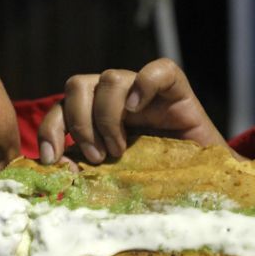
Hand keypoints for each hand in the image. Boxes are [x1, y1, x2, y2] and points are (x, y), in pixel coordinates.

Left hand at [38, 58, 244, 163]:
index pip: (61, 108)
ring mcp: (144, 92)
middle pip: (77, 85)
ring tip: (120, 149)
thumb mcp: (112, 176)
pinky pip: (157, 70)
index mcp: (96, 117)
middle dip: (79, 123)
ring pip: (109, 78)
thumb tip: (56, 166)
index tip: (51, 159)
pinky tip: (139, 109)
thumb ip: (84, 168)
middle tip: (97, 156)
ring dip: (107, 116)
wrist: (203, 185)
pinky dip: (144, 84)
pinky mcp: (176, 89)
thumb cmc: (156, 182)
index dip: (50, 129)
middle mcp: (116, 99)